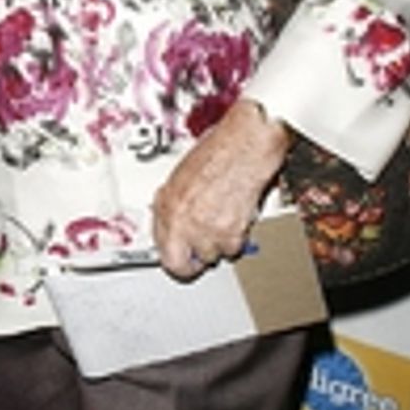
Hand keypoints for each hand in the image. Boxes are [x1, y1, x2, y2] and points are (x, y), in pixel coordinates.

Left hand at [151, 98, 289, 280]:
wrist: (246, 144)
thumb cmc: (219, 150)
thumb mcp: (181, 176)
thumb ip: (172, 203)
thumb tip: (170, 220)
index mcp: (167, 207)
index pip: (163, 252)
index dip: (173, 256)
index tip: (179, 257)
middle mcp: (184, 222)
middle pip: (184, 265)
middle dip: (193, 258)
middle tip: (201, 248)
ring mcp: (208, 230)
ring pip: (212, 255)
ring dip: (218, 243)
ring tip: (223, 218)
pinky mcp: (232, 234)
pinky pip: (234, 248)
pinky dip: (237, 237)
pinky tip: (236, 215)